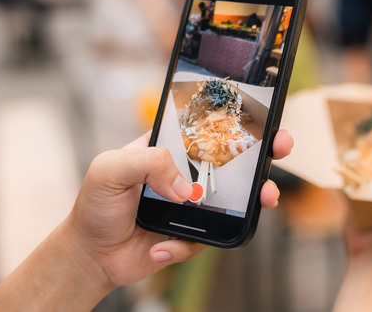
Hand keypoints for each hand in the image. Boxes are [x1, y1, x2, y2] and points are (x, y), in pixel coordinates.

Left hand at [0, 131, 293, 311]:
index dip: (236, 120)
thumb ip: (147, 163)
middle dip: (263, 152)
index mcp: (169, 149)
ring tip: (265, 198)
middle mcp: (187, 174)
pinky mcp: (195, 235)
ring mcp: (195, 205)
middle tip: (281, 147)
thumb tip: (184, 186)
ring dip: (255, 198)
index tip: (262, 115)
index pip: (207, 128)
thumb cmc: (96, 205)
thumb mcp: (110, 169)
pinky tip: (160, 247)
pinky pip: (209, 238)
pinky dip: (184, 244)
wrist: (91, 255)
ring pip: (236, 200)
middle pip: (233, 160)